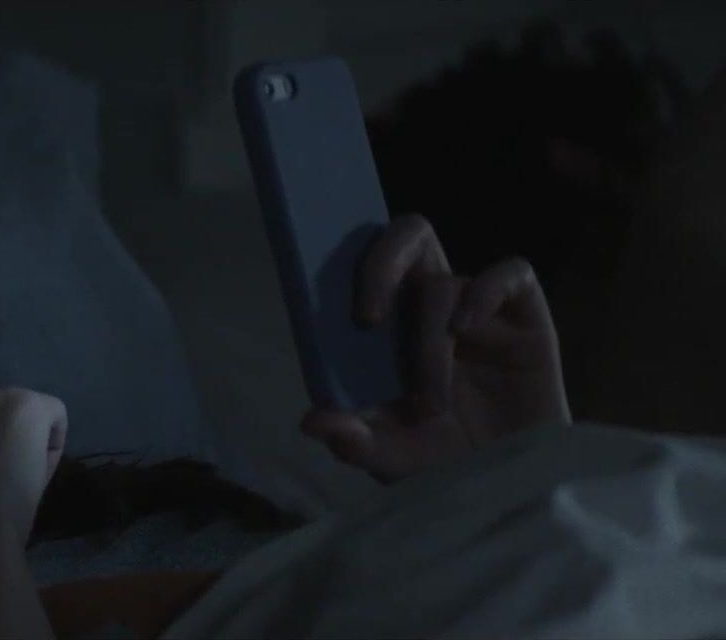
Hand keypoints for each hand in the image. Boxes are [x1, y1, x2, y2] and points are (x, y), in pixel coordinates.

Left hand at [301, 214, 570, 481]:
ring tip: (432, 403)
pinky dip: (485, 292)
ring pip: (443, 282)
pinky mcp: (525, 319)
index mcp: (389, 330)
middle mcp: (429, 309)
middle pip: (407, 239)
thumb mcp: (394, 460)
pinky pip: (511, 272)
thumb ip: (355, 442)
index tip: (331, 308)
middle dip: (379, 262)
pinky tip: (466, 330)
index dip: (346, 266)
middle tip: (367, 318)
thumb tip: (311, 422)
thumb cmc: (448, 465)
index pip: (364, 268)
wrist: (518, 486)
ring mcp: (476, 311)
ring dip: (429, 342)